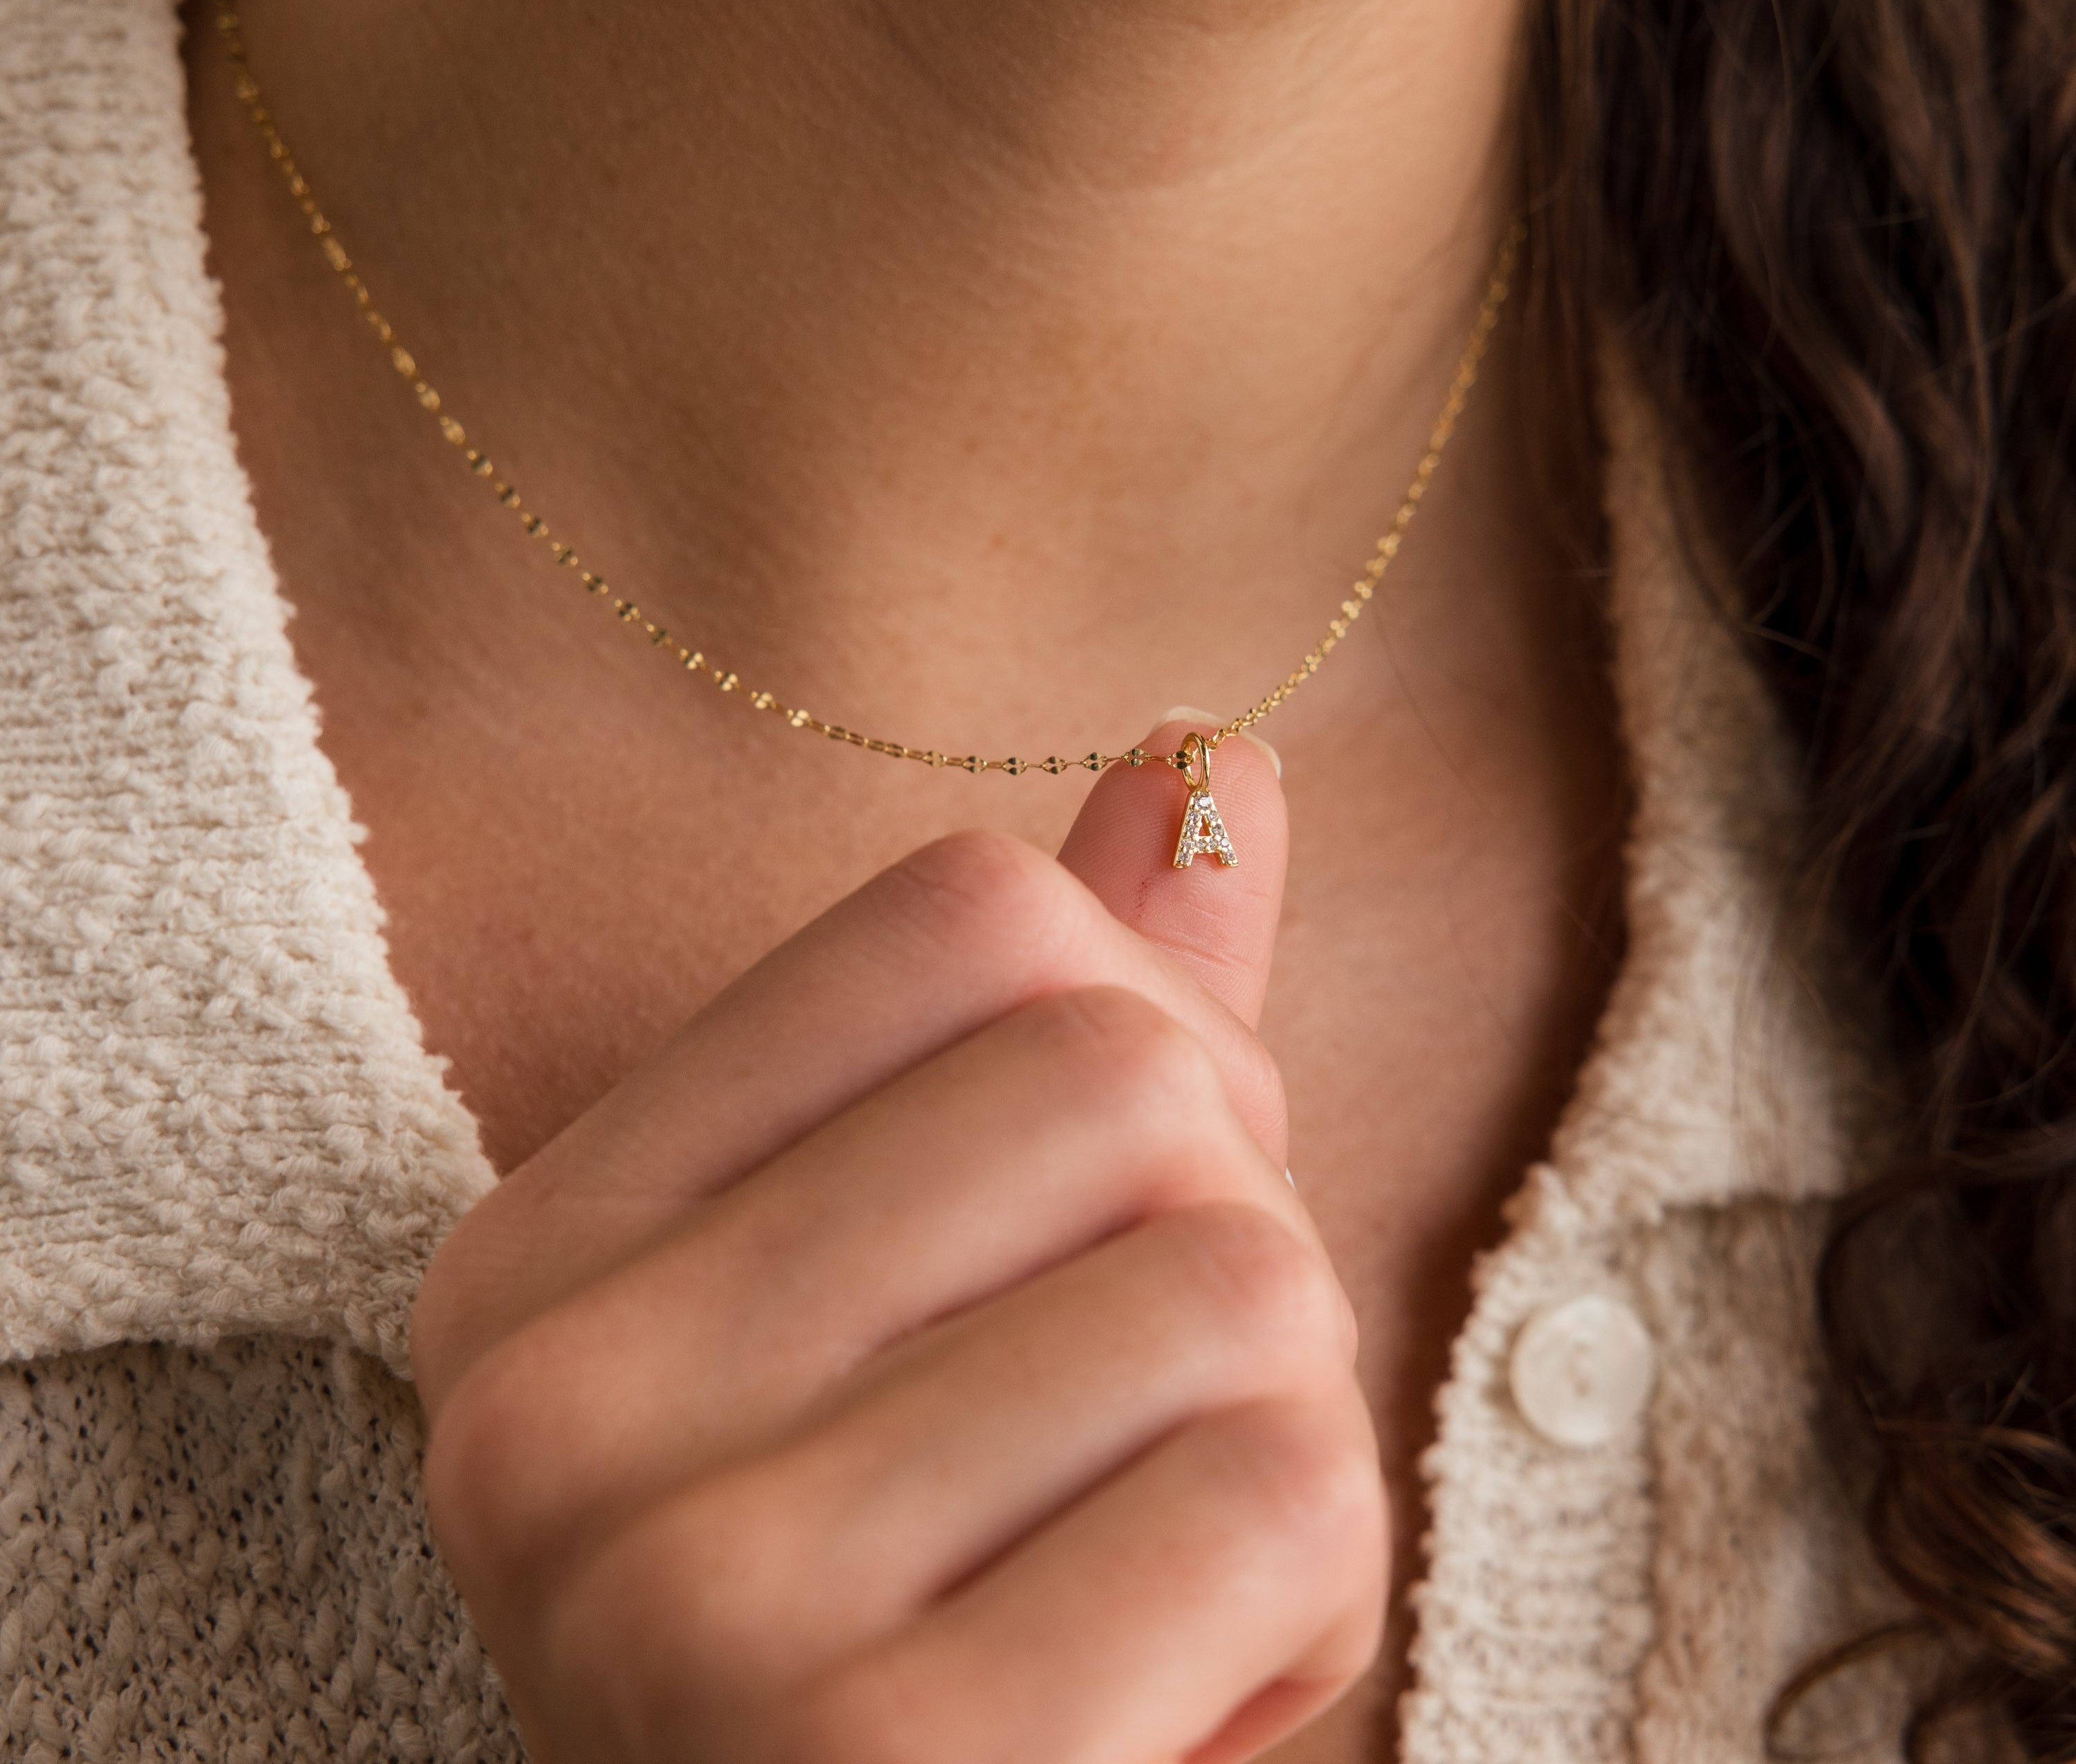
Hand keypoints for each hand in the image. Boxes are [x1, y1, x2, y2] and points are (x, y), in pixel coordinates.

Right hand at [411, 721, 1383, 1763]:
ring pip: (1239, 1282)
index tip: (1091, 1209)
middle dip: (1226, 1240)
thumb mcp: (946, 1295)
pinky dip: (1312, 1595)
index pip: (964, 918)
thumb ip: (1073, 1014)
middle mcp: (559, 1411)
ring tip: (1142, 1571)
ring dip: (1286, 1440)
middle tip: (1130, 1424)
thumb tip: (1217, 752)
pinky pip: (1285, 1497)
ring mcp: (692, 1601)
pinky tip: (1178, 1694)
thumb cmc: (931, 1598)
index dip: (1131, 1034)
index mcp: (546, 1257)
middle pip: (1123, 1078)